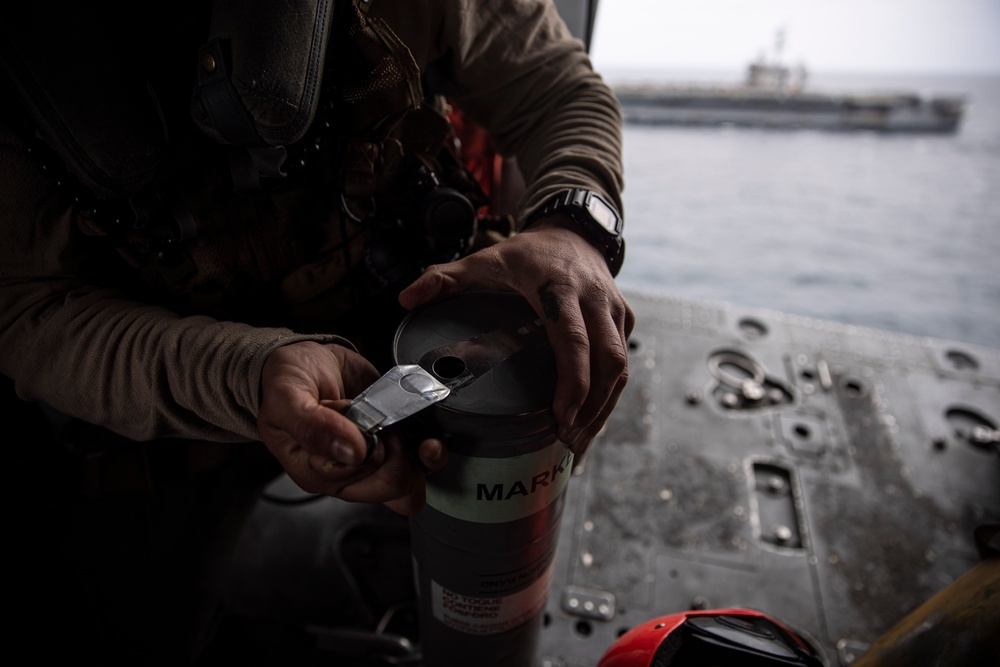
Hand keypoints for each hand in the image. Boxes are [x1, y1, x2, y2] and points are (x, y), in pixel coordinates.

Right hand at [256, 341, 447, 515]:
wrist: (307, 360)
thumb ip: (311, 426)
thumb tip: (352, 452)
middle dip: (394, 449)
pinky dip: (430, 447)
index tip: (352, 417)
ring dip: (418, 452)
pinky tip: (421, 429)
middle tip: (376, 418)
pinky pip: (425, 464)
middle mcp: (348, 476)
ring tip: (397, 420)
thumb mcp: (287, 398)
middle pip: (393, 486)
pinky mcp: (395, 446)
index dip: (368, 448)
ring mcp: (375, 462)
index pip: (360, 479)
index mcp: (317, 474)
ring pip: (414, 482)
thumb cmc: (287, 383)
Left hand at [399, 216, 634, 457]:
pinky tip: (588, 422)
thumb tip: (406, 298)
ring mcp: (615, 310)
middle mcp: (594, 299)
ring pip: (620, 366)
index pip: (574, 337)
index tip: (560, 415)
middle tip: (568, 440)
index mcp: (559, 287)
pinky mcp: (624, 320)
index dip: (573, 379)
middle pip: (608, 359)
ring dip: (602, 408)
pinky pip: (621, 363)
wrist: (574, 229)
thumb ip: (444, 278)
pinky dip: (607, 396)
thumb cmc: (527, 252)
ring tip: (577, 442)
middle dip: (592, 406)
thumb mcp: (485, 258)